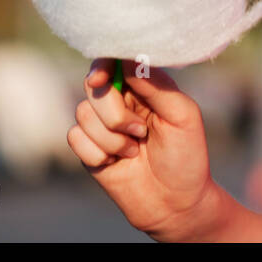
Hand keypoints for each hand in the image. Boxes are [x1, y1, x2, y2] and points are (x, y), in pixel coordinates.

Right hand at [68, 58, 221, 241]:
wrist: (176, 203)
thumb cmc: (186, 156)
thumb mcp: (182, 115)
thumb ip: (157, 85)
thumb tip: (130, 58)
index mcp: (144, 86)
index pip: (114, 60)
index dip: (102, 64)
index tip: (101, 79)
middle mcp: (120, 101)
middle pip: (92, 86)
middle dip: (114, 113)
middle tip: (141, 131)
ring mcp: (102, 125)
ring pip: (82, 114)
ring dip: (111, 138)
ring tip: (135, 150)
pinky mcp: (89, 149)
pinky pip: (75, 138)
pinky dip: (98, 153)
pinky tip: (118, 163)